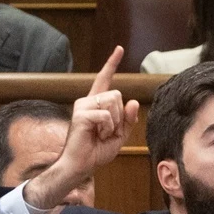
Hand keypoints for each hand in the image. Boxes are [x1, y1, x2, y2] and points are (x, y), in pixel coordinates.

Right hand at [24, 46, 139, 209]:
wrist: (81, 165)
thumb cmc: (97, 151)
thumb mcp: (120, 135)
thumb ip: (128, 119)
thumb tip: (132, 101)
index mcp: (96, 104)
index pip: (104, 79)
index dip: (111, 64)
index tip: (119, 48)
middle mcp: (87, 101)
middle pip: (117, 94)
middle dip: (120, 115)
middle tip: (108, 131)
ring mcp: (82, 106)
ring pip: (113, 102)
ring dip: (115, 122)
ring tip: (102, 134)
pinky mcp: (81, 114)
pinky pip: (107, 116)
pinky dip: (108, 128)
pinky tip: (98, 135)